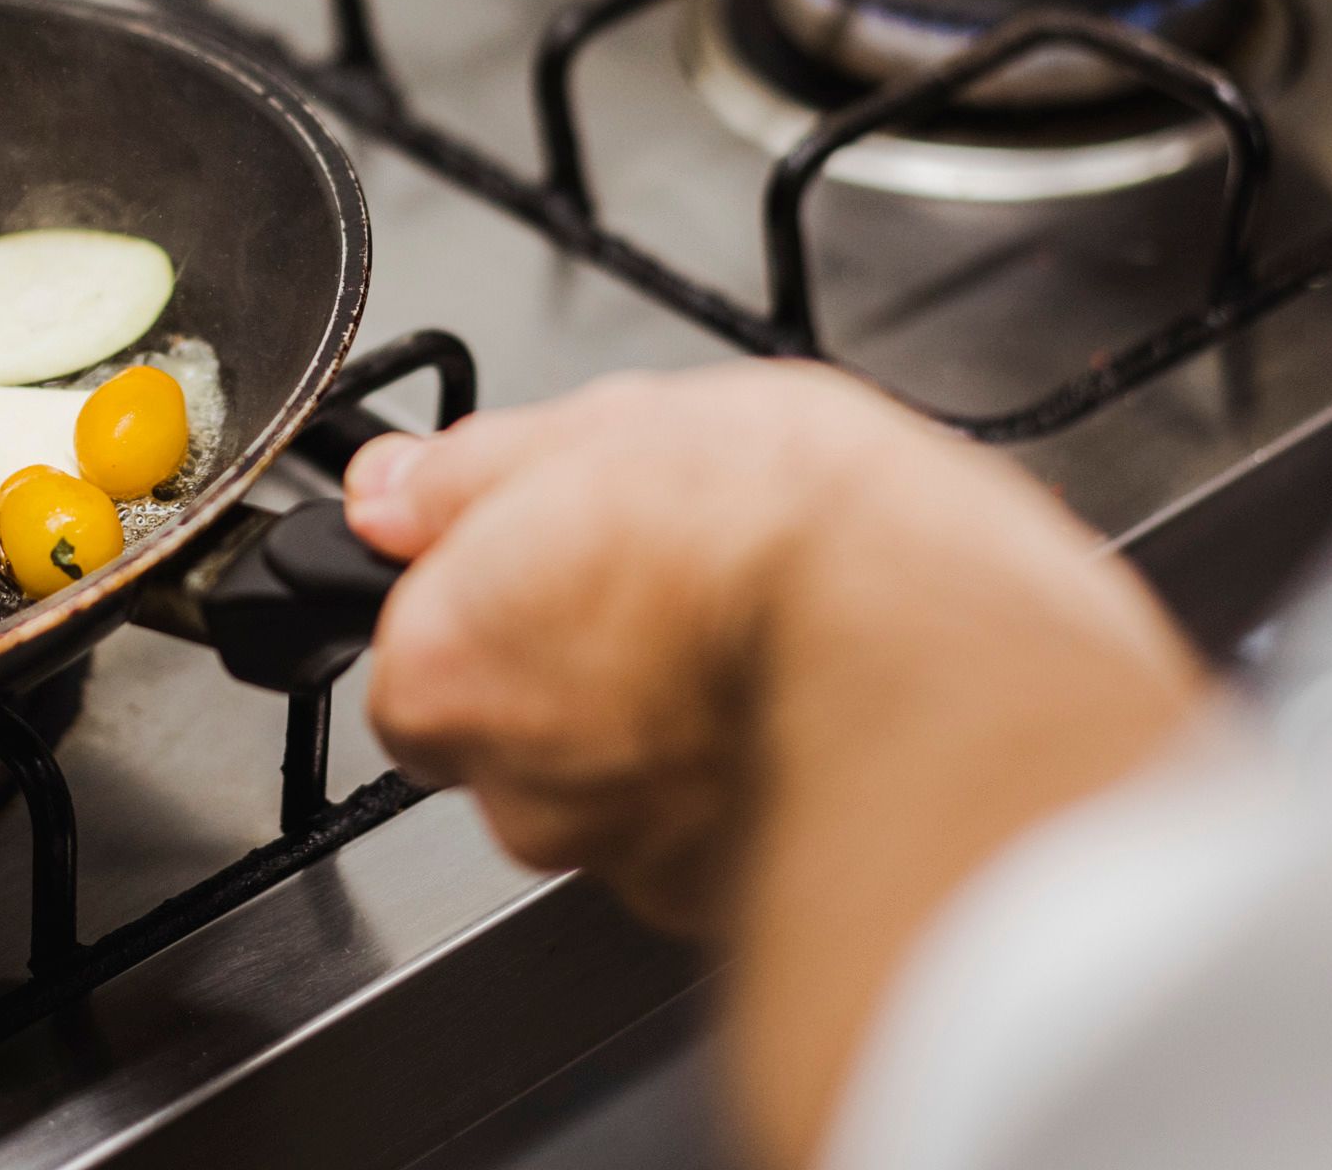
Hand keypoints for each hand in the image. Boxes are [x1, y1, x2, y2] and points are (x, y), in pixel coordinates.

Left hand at [345, 362, 1204, 1167]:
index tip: (558, 552)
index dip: (496, 591)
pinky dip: (739, 785)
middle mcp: (516, 787)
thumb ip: (473, 470)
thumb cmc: (783, 534)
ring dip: (667, 729)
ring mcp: (620, 859)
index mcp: (452, 663)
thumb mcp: (611, 424)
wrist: (939, 651)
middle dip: (582, 665)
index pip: (419, 649)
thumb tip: (393, 486)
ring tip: (757, 640)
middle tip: (675, 586)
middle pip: (516, 724)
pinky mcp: (722, 906)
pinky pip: (704, 837)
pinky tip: (799, 707)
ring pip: (615, 787)